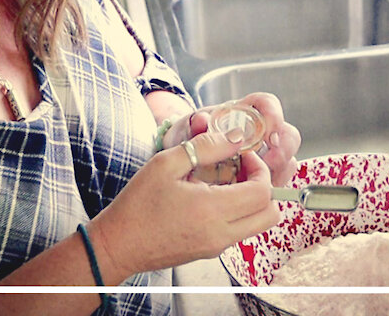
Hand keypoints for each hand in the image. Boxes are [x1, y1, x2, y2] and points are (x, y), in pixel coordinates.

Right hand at [89, 129, 278, 278]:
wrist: (118, 245)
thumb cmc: (138, 204)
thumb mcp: (166, 164)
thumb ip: (206, 147)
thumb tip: (237, 137)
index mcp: (212, 211)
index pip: (263, 192)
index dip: (261, 169)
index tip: (243, 156)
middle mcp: (221, 234)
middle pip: (271, 214)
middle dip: (265, 186)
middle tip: (244, 169)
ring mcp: (217, 247)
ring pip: (259, 225)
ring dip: (255, 201)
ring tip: (229, 181)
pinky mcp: (211, 252)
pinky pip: (241, 231)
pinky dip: (241, 213)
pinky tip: (216, 196)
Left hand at [161, 92, 300, 186]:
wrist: (177, 165)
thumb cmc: (183, 145)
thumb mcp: (182, 135)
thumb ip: (192, 127)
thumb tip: (201, 120)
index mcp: (240, 114)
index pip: (266, 105)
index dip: (273, 115)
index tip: (268, 133)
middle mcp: (257, 134)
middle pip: (288, 135)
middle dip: (283, 149)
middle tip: (268, 163)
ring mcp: (262, 157)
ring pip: (287, 161)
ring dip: (279, 172)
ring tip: (262, 183)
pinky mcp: (260, 179)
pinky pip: (276, 183)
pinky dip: (270, 190)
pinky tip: (255, 198)